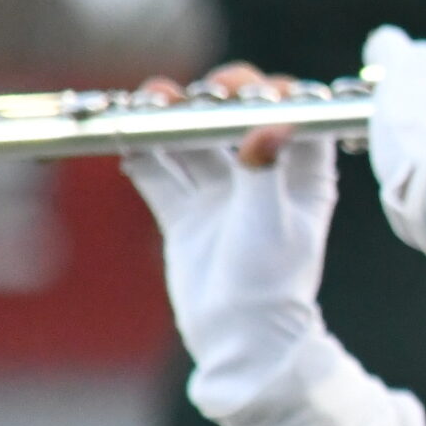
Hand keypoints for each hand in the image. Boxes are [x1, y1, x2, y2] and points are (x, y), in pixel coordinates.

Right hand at [121, 65, 337, 421]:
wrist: (240, 339)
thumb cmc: (272, 283)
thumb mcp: (272, 223)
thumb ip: (265, 171)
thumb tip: (269, 123)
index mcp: (301, 175)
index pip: (292, 116)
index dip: (272, 93)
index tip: (249, 86)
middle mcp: (261, 176)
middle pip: (233, 120)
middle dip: (211, 99)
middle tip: (194, 92)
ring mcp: (220, 193)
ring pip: (190, 141)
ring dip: (169, 119)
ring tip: (150, 100)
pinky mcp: (185, 212)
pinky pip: (158, 172)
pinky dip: (140, 152)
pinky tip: (124, 134)